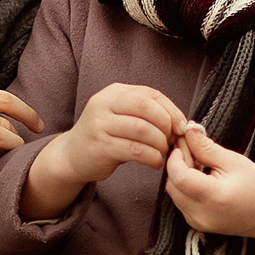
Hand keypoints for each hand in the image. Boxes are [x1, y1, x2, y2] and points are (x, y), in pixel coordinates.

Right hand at [23, 84, 187, 216]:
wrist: (72, 155)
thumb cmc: (105, 135)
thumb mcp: (122, 115)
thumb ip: (147, 114)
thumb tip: (181, 123)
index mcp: (114, 92)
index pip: (150, 94)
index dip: (171, 110)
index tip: (182, 126)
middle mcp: (104, 104)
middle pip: (147, 108)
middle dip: (166, 126)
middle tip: (171, 140)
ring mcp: (99, 125)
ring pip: (142, 130)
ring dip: (160, 144)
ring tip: (162, 152)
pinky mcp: (100, 147)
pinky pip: (135, 150)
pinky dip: (152, 157)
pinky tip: (155, 162)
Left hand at [164, 124, 254, 254]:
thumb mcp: (233, 161)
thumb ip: (206, 148)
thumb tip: (187, 132)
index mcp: (214, 197)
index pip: (178, 176)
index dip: (176, 157)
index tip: (183, 144)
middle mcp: (202, 215)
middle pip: (172, 186)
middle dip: (177, 165)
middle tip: (192, 150)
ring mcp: (199, 223)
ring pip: (174, 195)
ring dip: (181, 177)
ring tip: (200, 165)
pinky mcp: (198, 226)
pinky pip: (182, 203)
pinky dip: (186, 189)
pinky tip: (202, 180)